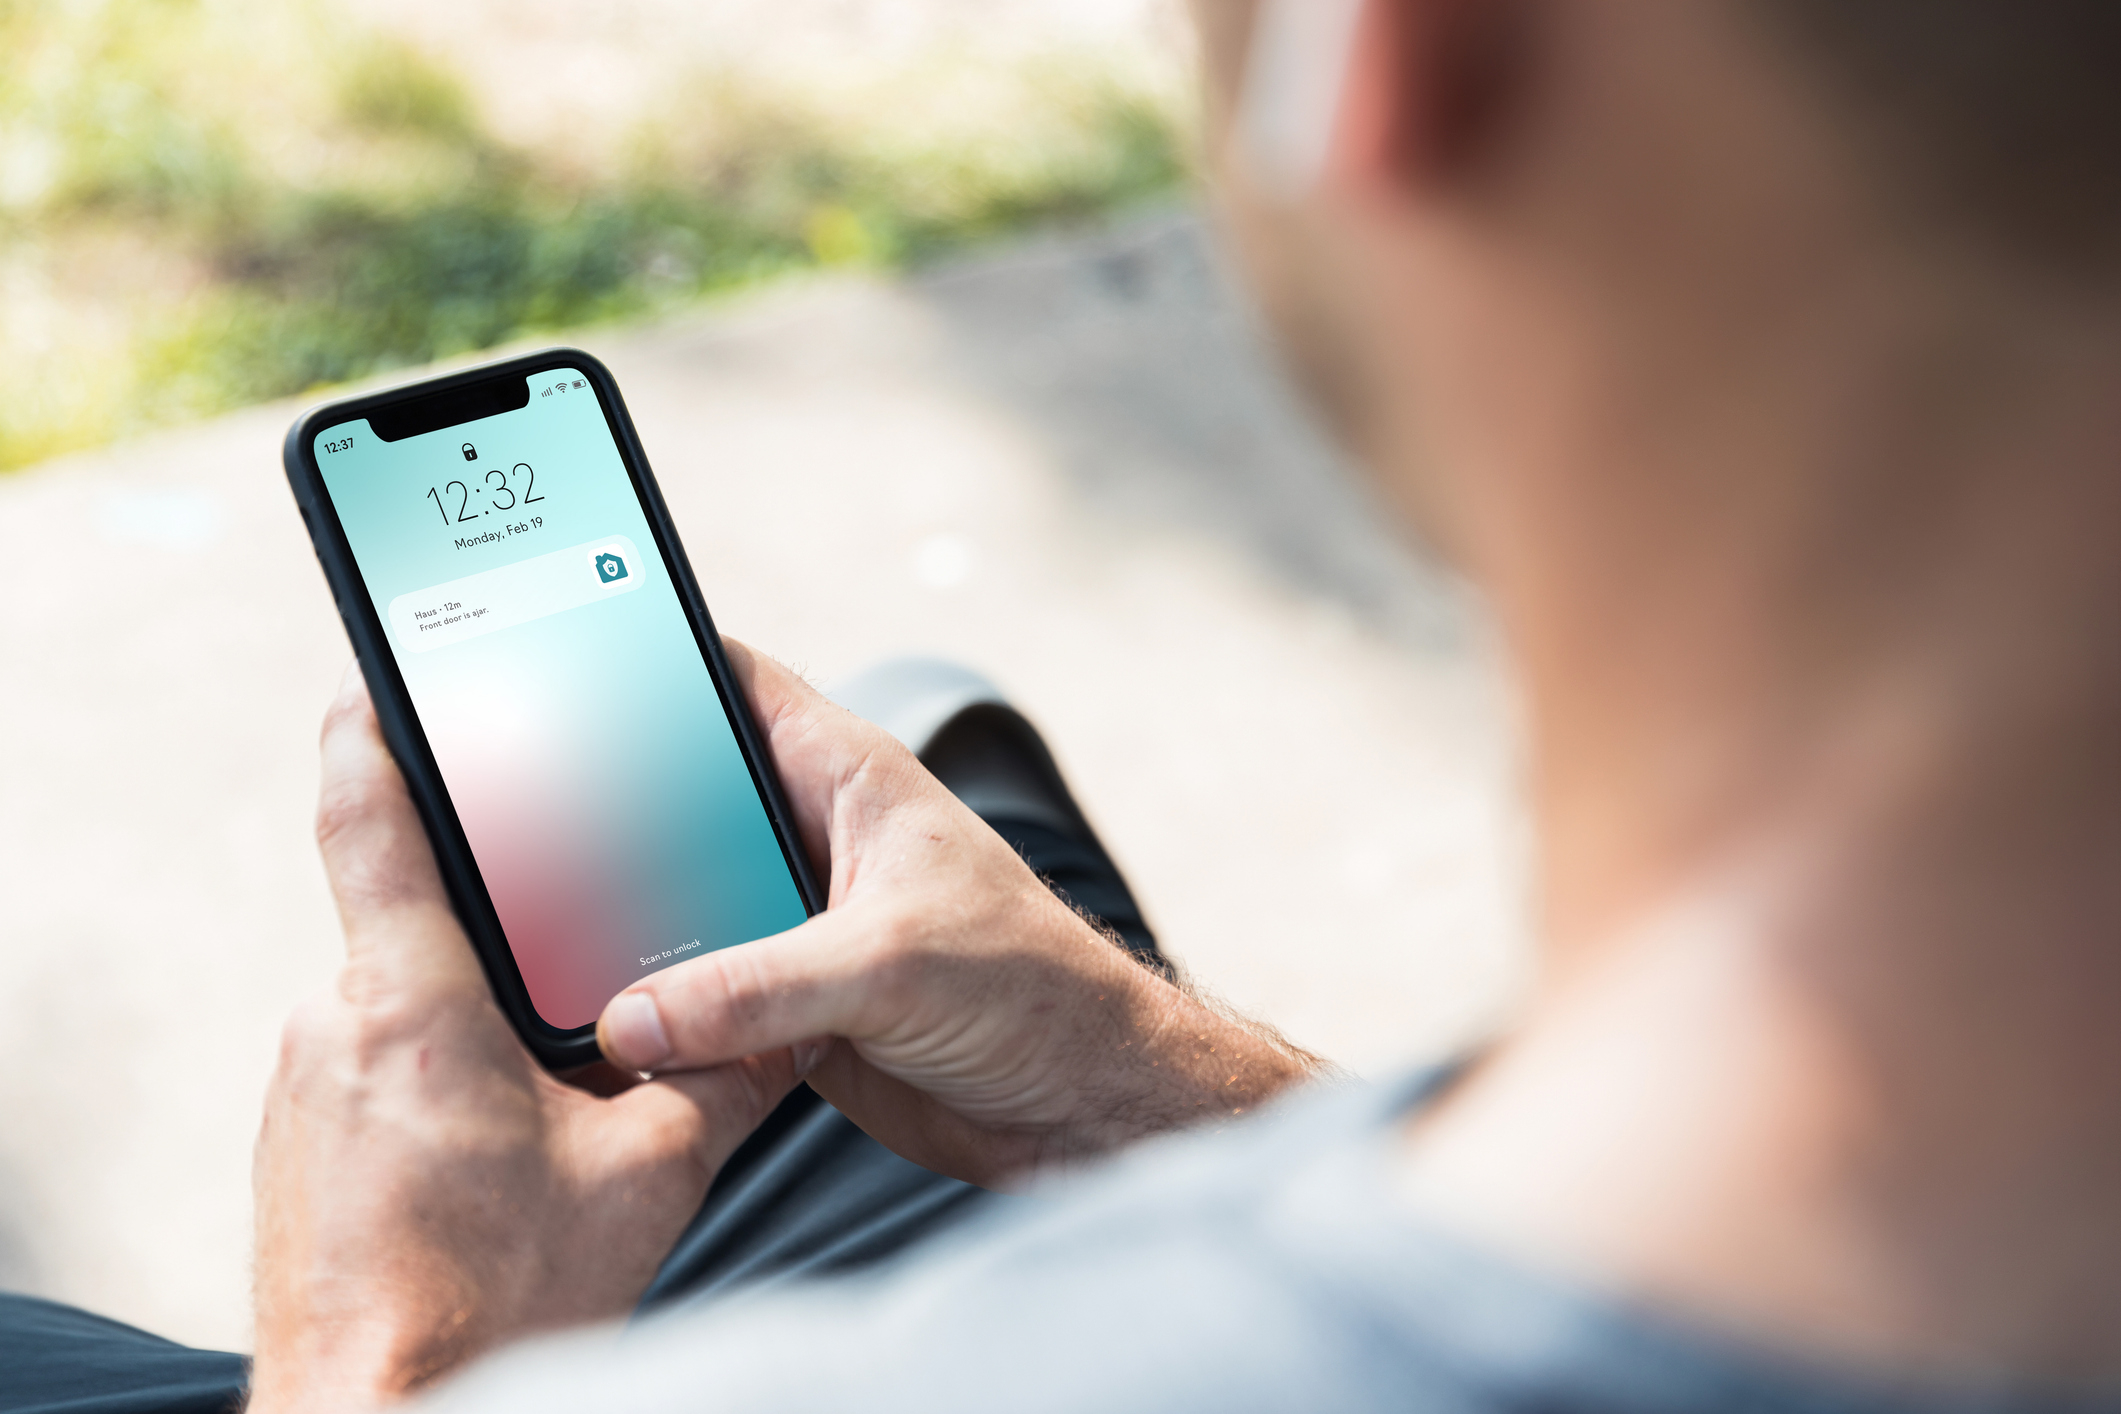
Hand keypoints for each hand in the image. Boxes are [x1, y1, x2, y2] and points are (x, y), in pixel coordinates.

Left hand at [249, 666, 798, 1411]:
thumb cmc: (494, 1304)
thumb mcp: (648, 1177)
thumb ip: (720, 1079)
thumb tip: (784, 1030)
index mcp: (414, 1008)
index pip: (371, 825)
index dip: (374, 736)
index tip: (378, 682)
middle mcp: (336, 1031)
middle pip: (414, 924)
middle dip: (500, 932)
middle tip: (574, 959)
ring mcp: (305, 1093)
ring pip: (402, 1007)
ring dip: (476, 1026)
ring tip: (550, 1098)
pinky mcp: (299, 1150)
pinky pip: (376, 1070)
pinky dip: (441, 1082)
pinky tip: (498, 1156)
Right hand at [596, 644, 1321, 1187]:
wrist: (1085, 1105)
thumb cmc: (1033, 992)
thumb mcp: (887, 967)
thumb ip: (754, 987)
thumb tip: (631, 1017)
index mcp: (850, 779)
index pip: (735, 685)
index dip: (653, 660)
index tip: (560, 653)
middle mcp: (814, 842)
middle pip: (683, 803)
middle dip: (607, 813)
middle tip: (511, 823)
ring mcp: (798, 925)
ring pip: (682, 908)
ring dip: (626, 930)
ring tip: (537, 937)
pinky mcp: (791, 1007)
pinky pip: (698, 996)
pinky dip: (657, 1012)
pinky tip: (598, 1026)